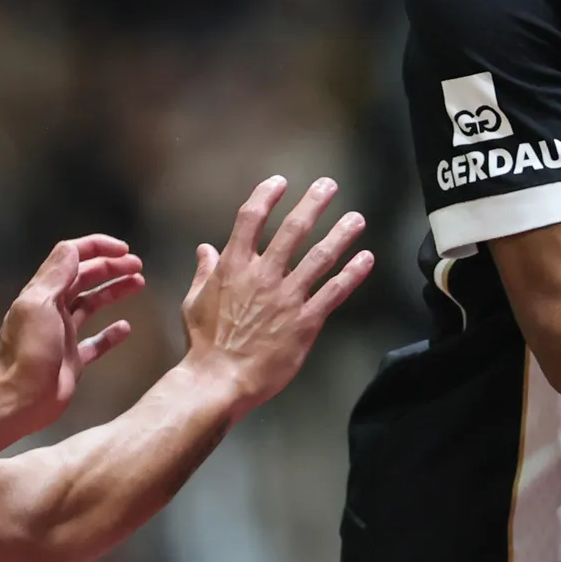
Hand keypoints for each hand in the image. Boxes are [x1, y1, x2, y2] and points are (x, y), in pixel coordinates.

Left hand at [0, 235, 147, 449]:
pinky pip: (96, 341)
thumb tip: (74, 248)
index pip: (72, 257)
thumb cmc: (29, 349)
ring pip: (93, 304)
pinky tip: (126, 328)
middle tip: (138, 266)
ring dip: (115, 291)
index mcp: (44, 292)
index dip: (98, 247)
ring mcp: (63, 333)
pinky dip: (111, 333)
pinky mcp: (73, 358)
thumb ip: (56, 274)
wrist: (19, 397)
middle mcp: (53, 308)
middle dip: (112, 267)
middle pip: (85, 278)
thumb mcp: (38, 303)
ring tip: (139, 284)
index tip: (124, 250)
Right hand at [180, 177, 375, 411]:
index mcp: (234, 266)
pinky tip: (366, 259)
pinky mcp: (306, 321)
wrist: (219, 379)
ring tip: (356, 218)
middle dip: (313, 204)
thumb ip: (204, 272)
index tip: (280, 182)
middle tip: (329, 185)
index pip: (250, 219)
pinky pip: (333, 292)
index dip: (266, 196)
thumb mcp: (194, 301)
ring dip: (341, 234)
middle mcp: (263, 274)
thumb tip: (204, 249)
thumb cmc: (204, 343)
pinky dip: (352, 274)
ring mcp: (287, 296)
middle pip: (293, 229)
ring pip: (320, 257)